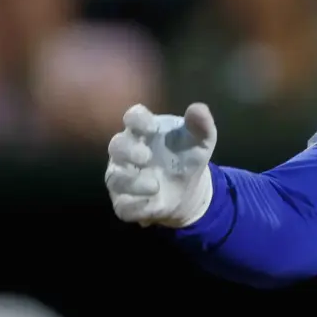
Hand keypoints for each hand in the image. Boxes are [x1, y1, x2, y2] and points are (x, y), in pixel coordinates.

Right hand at [105, 102, 217, 226]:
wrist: (189, 190)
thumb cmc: (186, 157)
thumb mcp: (201, 141)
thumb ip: (201, 125)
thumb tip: (198, 109)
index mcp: (144, 131)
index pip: (133, 118)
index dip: (137, 119)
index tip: (150, 126)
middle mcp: (127, 151)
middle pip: (116, 146)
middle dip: (128, 150)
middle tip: (146, 156)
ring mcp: (123, 176)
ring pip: (115, 178)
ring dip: (132, 182)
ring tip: (154, 185)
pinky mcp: (125, 201)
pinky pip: (123, 206)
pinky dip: (135, 207)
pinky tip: (151, 204)